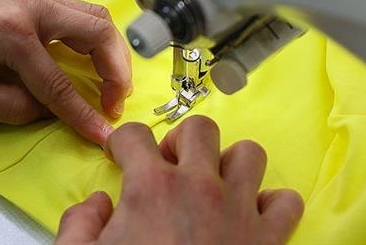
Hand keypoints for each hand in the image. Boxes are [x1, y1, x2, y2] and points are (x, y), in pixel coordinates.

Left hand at [0, 0, 132, 144]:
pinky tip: (94, 63)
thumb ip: (9, 107)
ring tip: (111, 86)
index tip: (103, 136)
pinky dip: (98, 39)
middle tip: (115, 104)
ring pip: (96, 16)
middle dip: (116, 72)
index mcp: (9, 31)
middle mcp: (31, 5)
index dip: (83, 113)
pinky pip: (82, 13)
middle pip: (96, 32)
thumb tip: (48, 111)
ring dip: (113, 52)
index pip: (58, 81)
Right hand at [56, 116, 303, 243]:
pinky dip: (271, 205)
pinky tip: (250, 217)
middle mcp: (200, 187)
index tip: (122, 156)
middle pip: (199, 130)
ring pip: (249, 154)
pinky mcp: (268, 239)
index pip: (135, 135)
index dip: (123, 143)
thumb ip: (79, 223)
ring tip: (213, 187)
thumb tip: (97, 203)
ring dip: (230, 165)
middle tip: (169, 169)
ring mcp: (239, 210)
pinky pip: (286, 202)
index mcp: (151, 187)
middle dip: (181, 143)